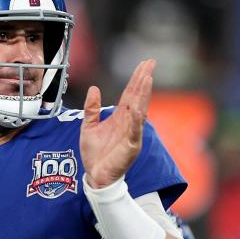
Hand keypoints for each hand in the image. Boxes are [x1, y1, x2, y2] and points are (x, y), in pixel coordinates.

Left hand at [80, 59, 154, 187]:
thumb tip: (94, 88)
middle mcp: (129, 123)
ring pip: (140, 111)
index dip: (137, 79)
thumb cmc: (95, 153)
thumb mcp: (88, 126)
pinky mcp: (131, 146)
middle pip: (138, 97)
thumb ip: (91, 109)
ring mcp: (132, 134)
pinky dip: (136, 119)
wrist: (95, 175)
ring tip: (147, 79)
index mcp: (120, 117)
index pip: (130, 94)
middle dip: (144, 80)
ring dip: (143, 95)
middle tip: (150, 63)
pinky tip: (137, 107)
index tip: (145, 64)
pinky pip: (135, 131)